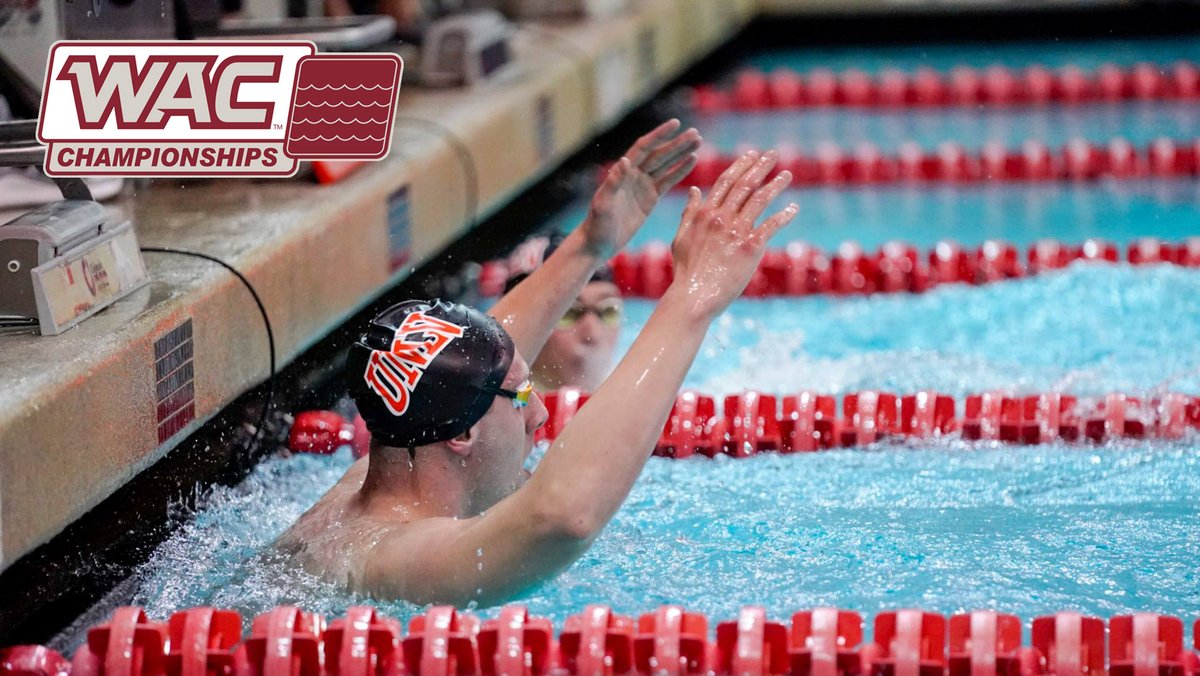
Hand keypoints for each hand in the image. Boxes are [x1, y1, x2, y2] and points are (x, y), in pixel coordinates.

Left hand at [581, 119, 701, 257]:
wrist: (598, 243)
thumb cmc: (597, 224)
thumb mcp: (603, 203)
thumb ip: (614, 182)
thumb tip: (624, 161)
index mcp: (622, 172)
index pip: (644, 148)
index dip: (660, 135)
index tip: (676, 123)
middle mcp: (633, 175)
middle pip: (659, 154)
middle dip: (677, 143)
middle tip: (696, 134)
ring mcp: (642, 186)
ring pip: (666, 165)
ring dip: (681, 153)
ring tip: (699, 141)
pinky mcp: (650, 199)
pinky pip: (668, 182)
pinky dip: (680, 171)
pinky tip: (692, 160)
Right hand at [666, 150, 797, 318]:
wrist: (695, 296)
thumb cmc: (686, 272)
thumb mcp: (680, 238)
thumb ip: (689, 213)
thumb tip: (694, 190)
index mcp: (704, 213)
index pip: (725, 181)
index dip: (740, 165)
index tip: (751, 155)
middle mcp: (721, 217)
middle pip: (744, 184)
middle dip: (760, 166)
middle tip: (773, 154)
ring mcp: (736, 231)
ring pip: (760, 199)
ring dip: (776, 185)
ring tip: (787, 174)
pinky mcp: (751, 247)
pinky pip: (771, 225)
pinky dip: (784, 214)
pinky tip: (793, 208)